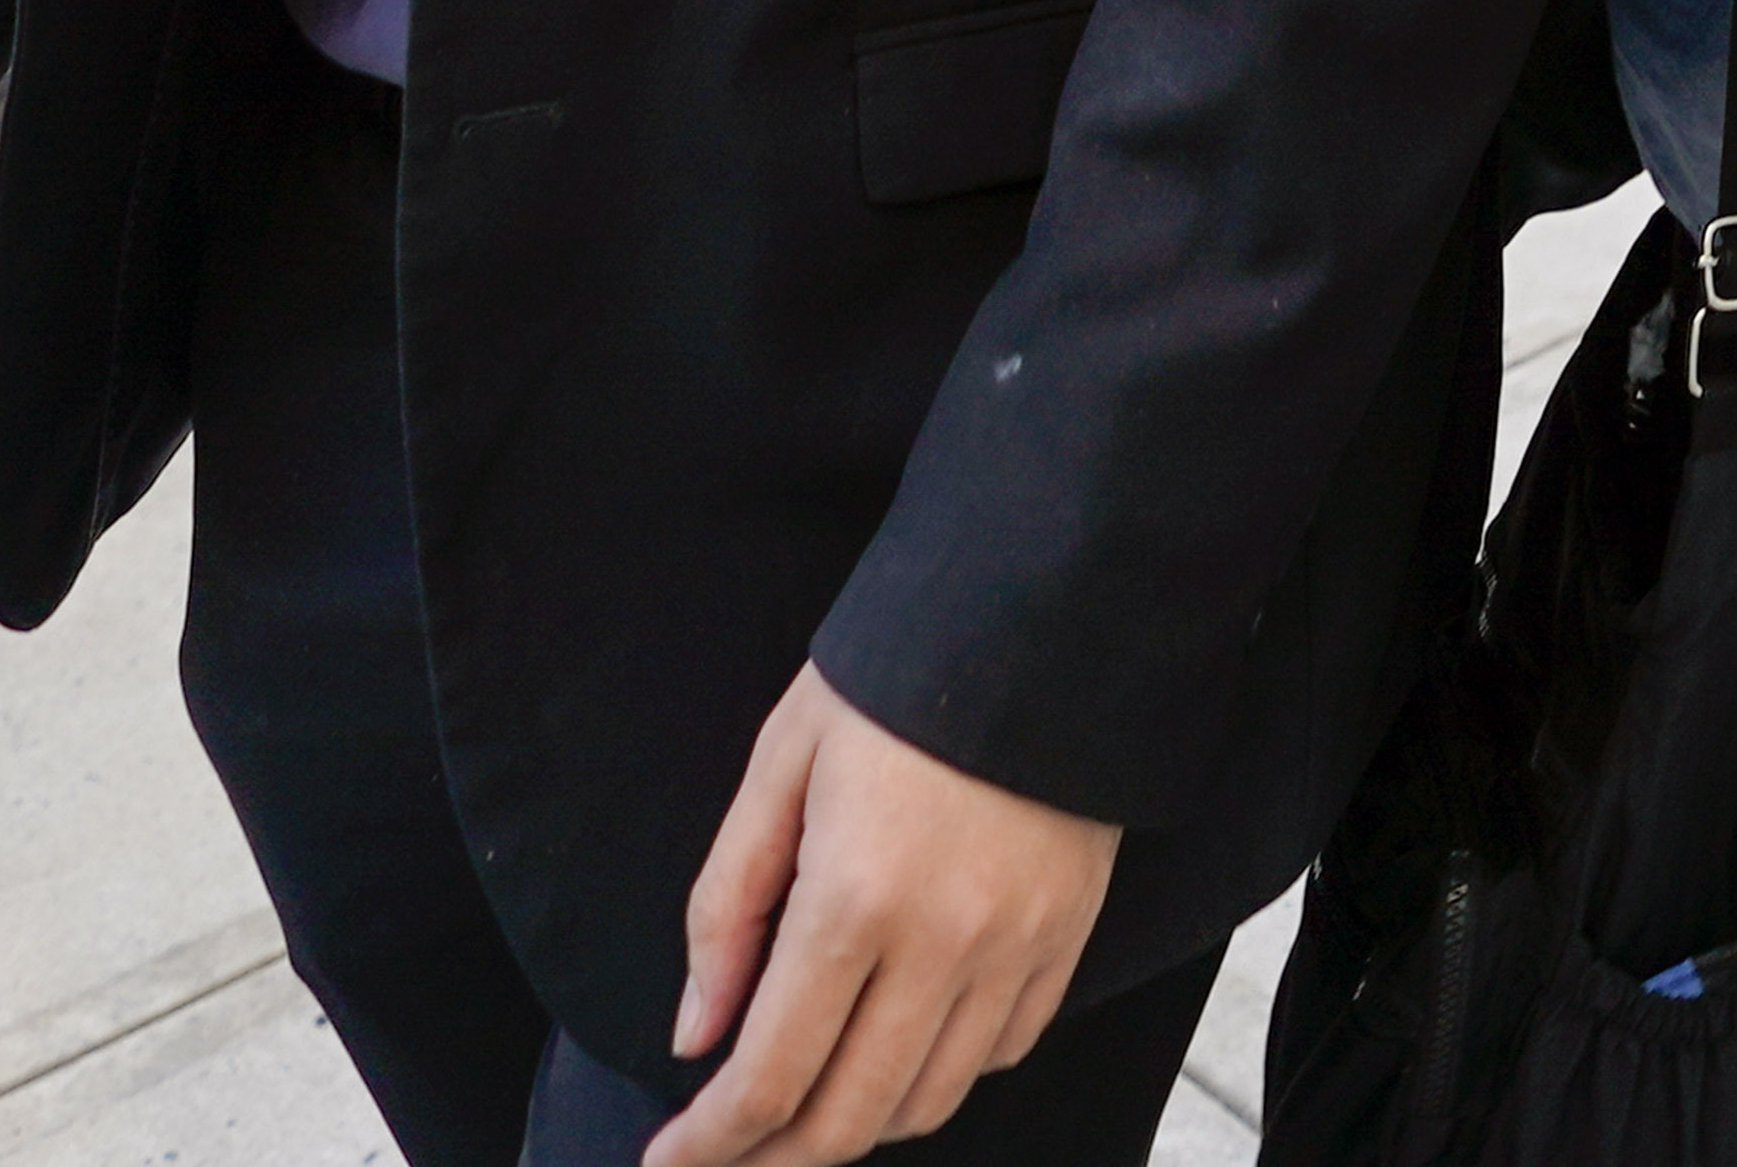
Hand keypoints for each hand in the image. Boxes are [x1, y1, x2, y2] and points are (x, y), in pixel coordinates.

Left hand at [648, 667, 1117, 1166]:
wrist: (1035, 623)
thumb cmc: (886, 684)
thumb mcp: (778, 768)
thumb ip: (727, 907)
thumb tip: (695, 1034)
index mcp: (854, 899)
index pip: (773, 1072)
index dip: (712, 1140)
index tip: (671, 1163)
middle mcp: (943, 946)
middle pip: (851, 1117)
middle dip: (774, 1160)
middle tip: (724, 1160)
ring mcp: (1015, 953)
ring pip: (929, 1103)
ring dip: (856, 1126)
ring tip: (801, 1109)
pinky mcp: (1065, 944)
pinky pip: (997, 1056)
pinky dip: (937, 1077)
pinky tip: (894, 1051)